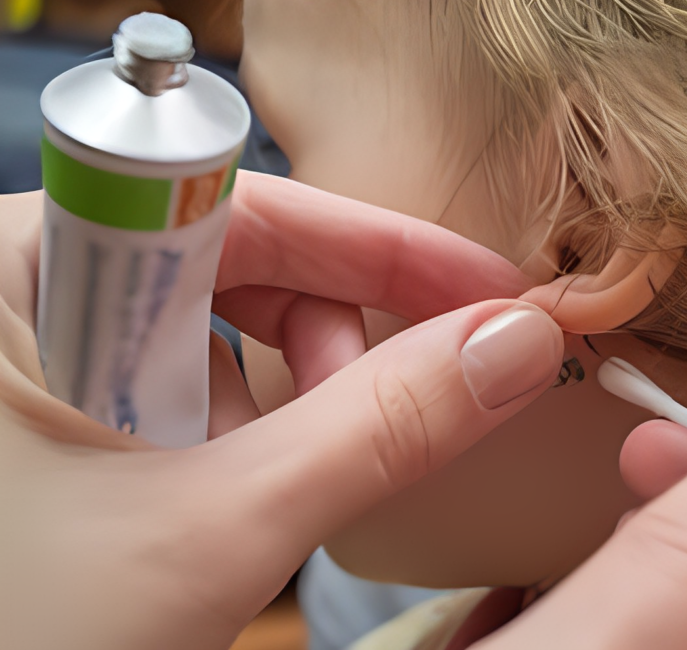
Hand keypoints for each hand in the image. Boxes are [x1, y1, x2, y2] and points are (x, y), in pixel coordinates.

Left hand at [0, 175, 559, 649]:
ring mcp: (42, 345)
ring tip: (263, 493)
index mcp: (17, 264)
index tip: (483, 289)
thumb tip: (513, 347)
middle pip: (243, 260)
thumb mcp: (210, 529)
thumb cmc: (13, 631)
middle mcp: (28, 285)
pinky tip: (228, 497)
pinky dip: (243, 434)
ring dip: (284, 404)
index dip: (378, 245)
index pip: (242, 203)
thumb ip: (378, 429)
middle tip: (396, 414)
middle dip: (332, 345)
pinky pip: (190, 380)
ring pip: (225, 326)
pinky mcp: (63, 404)